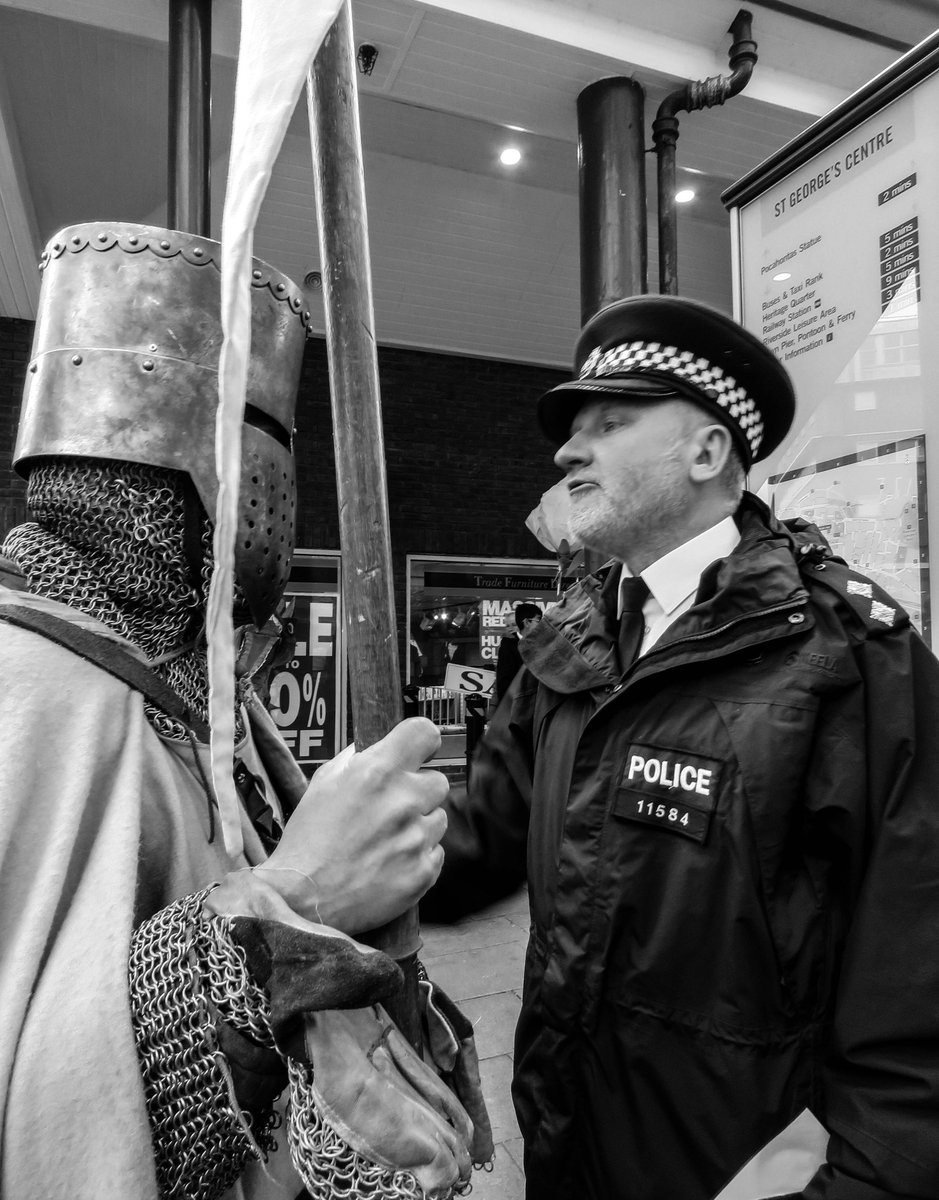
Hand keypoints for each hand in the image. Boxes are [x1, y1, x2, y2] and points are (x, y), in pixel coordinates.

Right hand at [252, 717, 447, 935]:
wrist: (302, 900)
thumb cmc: (307, 841)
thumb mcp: (322, 785)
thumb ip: (354, 762)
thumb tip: (374, 752)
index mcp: (377, 772)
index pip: (425, 733)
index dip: (423, 743)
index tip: (419, 753)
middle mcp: (403, 800)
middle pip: (439, 781)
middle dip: (419, 791)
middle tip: (394, 808)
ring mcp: (417, 838)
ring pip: (439, 819)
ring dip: (420, 826)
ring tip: (387, 841)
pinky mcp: (424, 872)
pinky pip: (436, 853)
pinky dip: (418, 857)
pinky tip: (390, 863)